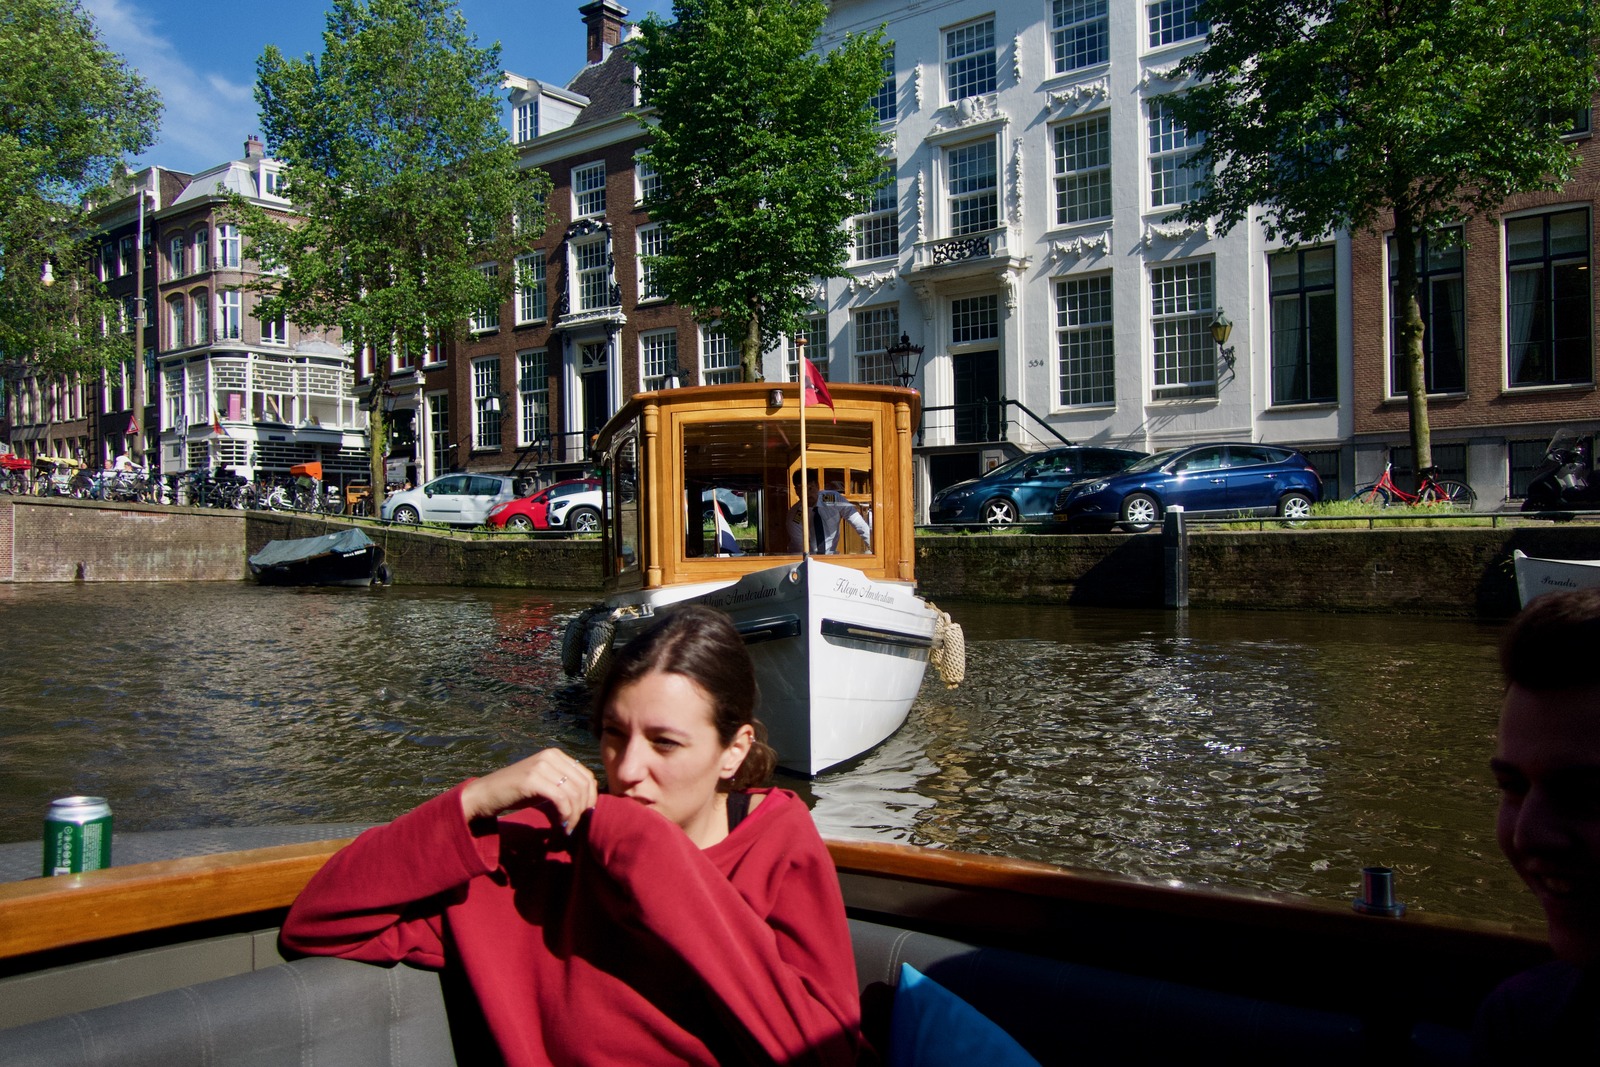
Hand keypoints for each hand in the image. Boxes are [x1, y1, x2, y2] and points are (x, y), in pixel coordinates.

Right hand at [460, 748, 597, 831]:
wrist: (486, 794)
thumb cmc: (517, 792)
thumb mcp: (545, 784)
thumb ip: (565, 785)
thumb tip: (590, 801)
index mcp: (556, 755)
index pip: (587, 777)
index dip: (591, 799)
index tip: (584, 817)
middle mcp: (551, 756)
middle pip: (583, 785)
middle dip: (584, 810)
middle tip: (575, 827)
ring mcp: (541, 766)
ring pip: (574, 794)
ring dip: (574, 816)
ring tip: (567, 829)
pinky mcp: (532, 779)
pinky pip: (561, 799)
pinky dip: (565, 816)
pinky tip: (560, 827)